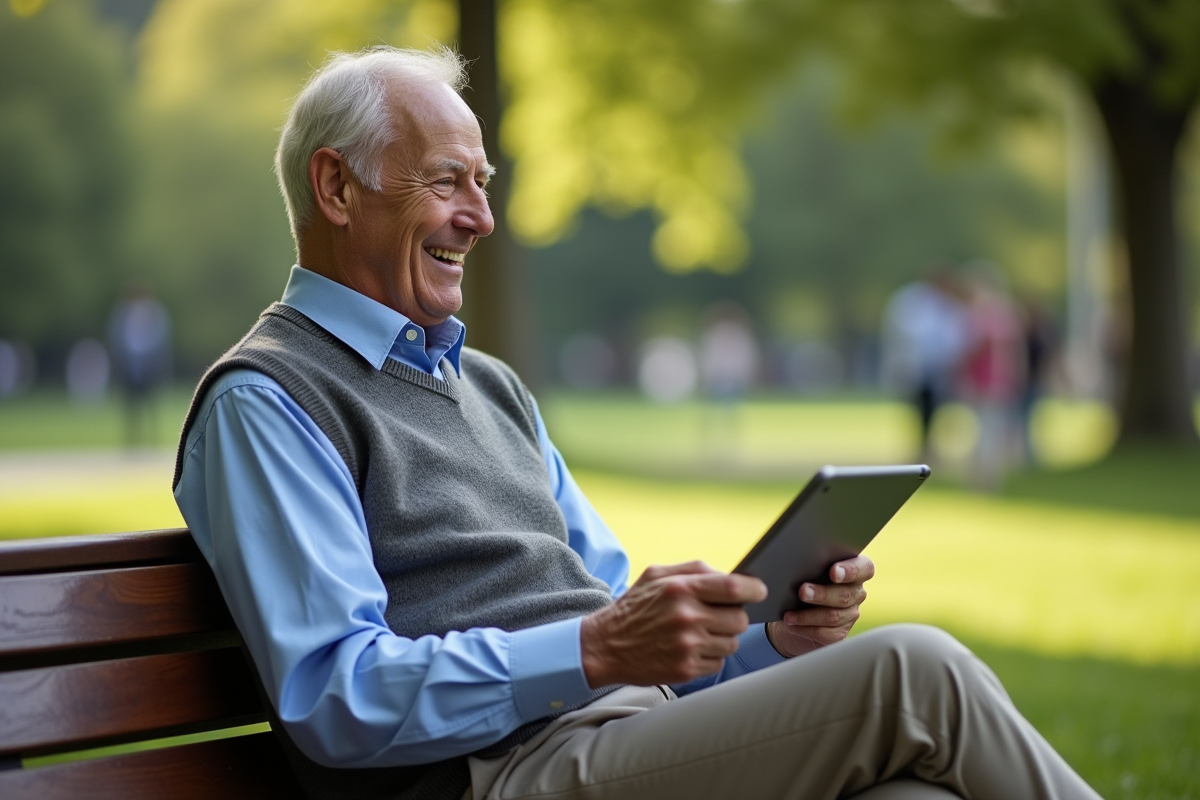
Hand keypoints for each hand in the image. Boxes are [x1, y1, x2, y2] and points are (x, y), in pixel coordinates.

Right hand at [580, 561, 767, 687]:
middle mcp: (687, 618)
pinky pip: (719, 663)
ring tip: (699, 633)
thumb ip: (695, 570)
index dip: (754, 589)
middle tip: (716, 616)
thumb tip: (731, 575)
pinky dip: (710, 656)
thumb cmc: (634, 608)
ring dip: (722, 637)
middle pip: (739, 619)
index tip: (758, 591)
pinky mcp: (686, 670)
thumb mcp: (656, 574)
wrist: (605, 646)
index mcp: (681, 589)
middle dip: (733, 616)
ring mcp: (688, 646)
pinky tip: (690, 649)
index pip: (734, 587)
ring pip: (732, 643)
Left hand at [766, 554, 873, 657]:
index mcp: (854, 569)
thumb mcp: (806, 570)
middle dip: (822, 594)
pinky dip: (805, 628)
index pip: (864, 568)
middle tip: (802, 591)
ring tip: (790, 614)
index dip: (851, 570)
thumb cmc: (801, 581)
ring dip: (808, 615)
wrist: (792, 610)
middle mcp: (856, 592)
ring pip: (833, 616)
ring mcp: (850, 614)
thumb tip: (795, 564)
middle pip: (845, 595)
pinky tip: (791, 624)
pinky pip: (824, 633)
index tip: (833, 572)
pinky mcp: (839, 633)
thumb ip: (810, 566)